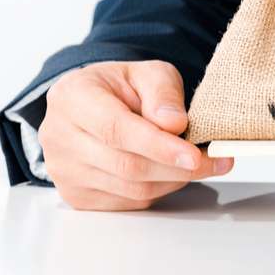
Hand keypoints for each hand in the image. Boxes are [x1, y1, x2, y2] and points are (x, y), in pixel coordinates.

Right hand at [40, 60, 232, 210]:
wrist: (94, 103)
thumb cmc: (121, 87)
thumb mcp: (148, 73)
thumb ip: (163, 93)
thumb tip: (174, 124)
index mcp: (72, 97)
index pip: (117, 129)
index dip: (159, 146)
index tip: (194, 155)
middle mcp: (58, 137)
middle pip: (125, 165)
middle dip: (177, 168)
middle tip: (216, 161)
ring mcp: (63, 171)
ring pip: (130, 188)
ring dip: (173, 180)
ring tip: (200, 163)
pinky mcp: (76, 195)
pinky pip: (127, 202)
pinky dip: (158, 190)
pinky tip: (171, 172)